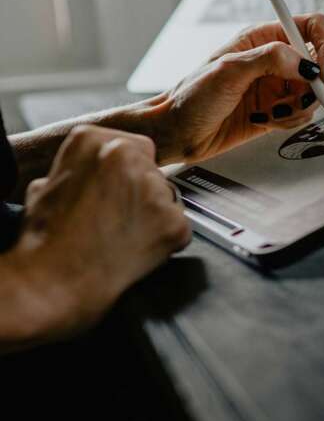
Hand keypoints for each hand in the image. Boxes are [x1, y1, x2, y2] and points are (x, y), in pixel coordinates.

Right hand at [1, 125, 190, 349]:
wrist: (55, 280)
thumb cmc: (46, 239)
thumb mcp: (48, 184)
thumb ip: (82, 167)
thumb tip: (95, 170)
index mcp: (93, 140)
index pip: (134, 148)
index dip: (126, 174)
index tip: (116, 190)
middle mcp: (127, 156)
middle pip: (153, 171)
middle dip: (141, 193)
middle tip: (118, 218)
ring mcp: (154, 188)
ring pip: (167, 198)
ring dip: (153, 215)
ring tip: (123, 236)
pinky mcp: (174, 221)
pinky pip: (180, 228)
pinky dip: (165, 240)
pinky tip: (138, 250)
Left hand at [151, 14, 323, 164]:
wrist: (179, 132)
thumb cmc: (192, 96)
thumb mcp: (230, 70)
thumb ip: (271, 60)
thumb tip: (306, 63)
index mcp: (263, 38)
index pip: (311, 28)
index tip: (322, 70)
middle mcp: (274, 60)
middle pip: (318, 65)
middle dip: (313, 86)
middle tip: (295, 99)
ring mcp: (277, 86)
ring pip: (313, 94)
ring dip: (298, 107)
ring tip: (271, 112)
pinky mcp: (277, 110)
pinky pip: (302, 115)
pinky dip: (289, 121)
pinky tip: (265, 120)